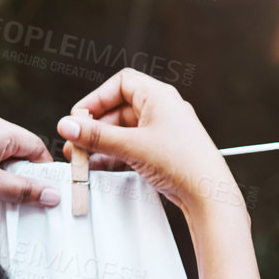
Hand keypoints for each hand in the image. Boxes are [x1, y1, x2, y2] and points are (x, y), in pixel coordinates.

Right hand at [56, 69, 244, 219]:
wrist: (209, 194)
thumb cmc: (184, 163)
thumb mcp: (131, 146)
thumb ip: (96, 136)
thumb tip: (69, 126)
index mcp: (159, 96)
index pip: (120, 84)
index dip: (96, 98)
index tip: (79, 117)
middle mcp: (163, 109)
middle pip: (118, 109)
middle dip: (95, 127)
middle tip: (76, 142)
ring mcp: (164, 131)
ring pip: (124, 131)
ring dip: (102, 143)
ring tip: (83, 157)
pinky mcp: (164, 152)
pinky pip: (133, 146)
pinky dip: (115, 154)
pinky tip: (101, 166)